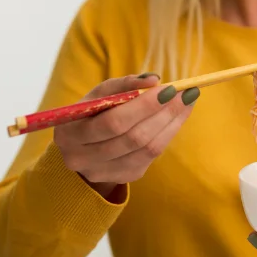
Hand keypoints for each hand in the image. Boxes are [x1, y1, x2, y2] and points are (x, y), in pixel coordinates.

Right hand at [53, 73, 199, 199]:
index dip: (144, 106)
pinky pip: (152, 156)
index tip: (169, 88)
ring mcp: (104, 171)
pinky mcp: (124, 176)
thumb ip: (123, 84)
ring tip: (187, 102)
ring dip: (172, 123)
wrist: (83, 146)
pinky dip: (168, 134)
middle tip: (186, 94)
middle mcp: (83, 158)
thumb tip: (154, 80)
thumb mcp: (98, 94)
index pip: (114, 122)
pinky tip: (177, 117)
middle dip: (164, 113)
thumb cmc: (92, 112)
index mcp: (70, 133)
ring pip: (148, 149)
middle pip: (134, 138)